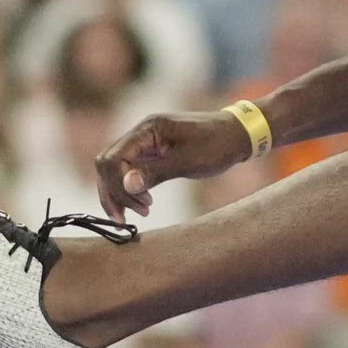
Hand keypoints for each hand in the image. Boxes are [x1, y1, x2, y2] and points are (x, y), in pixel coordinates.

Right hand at [94, 110, 255, 221]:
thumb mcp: (188, 162)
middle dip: (114, 193)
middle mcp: (142, 133)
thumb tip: (126, 185)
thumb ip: (155, 172)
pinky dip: (132, 188)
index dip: (116, 186)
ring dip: (121, 193)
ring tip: (139, 213)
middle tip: (127, 218)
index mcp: (148, 129)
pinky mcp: (152, 152)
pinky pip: (131, 170)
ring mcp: (146, 142)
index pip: (113, 159)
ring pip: (117, 169)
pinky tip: (143, 204)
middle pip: (109, 165)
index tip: (135, 207)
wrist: (238, 134)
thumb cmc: (217, 145)